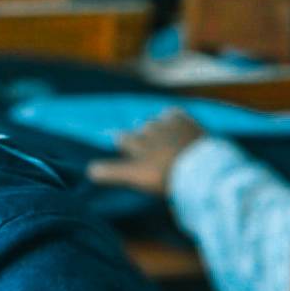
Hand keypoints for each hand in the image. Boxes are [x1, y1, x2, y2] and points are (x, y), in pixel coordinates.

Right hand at [87, 108, 204, 196]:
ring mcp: (170, 126)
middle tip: (142, 141)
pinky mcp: (188, 124)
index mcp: (138, 145)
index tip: (121, 143)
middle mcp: (150, 131)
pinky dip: (173, 117)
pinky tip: (175, 120)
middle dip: (140, 134)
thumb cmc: (165, 175)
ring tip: (160, 134)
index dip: (123, 143)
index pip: (123, 139)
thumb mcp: (135, 176)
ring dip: (157, 125)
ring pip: (157, 121)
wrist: (200, 167)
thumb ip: (112, 172)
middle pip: (141, 129)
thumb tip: (89, 170)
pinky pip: (175, 114)